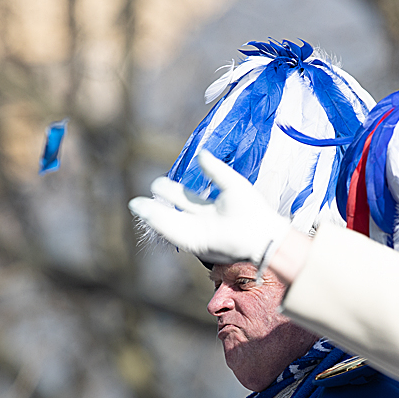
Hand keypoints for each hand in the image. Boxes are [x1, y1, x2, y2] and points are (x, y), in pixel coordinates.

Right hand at [128, 150, 292, 267]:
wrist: (262, 234)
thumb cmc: (253, 210)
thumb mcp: (231, 183)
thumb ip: (215, 170)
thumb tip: (200, 154)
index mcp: (209, 207)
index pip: (184, 197)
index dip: (169, 191)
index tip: (156, 184)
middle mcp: (202, 221)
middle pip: (173, 212)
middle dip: (156, 206)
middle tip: (138, 200)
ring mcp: (199, 233)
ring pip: (170, 223)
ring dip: (153, 215)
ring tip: (136, 205)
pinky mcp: (198, 243)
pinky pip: (175, 233)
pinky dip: (161, 224)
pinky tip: (149, 213)